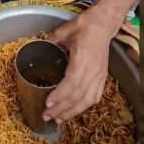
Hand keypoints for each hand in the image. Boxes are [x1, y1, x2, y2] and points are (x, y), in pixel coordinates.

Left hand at [42, 6, 118, 123]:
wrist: (103, 24)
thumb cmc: (85, 26)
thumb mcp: (65, 31)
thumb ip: (51, 40)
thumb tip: (39, 44)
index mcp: (82, 60)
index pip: (71, 83)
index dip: (60, 95)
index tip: (48, 103)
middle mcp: (92, 71)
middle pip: (77, 96)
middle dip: (61, 109)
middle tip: (47, 116)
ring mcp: (99, 75)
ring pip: (87, 100)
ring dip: (72, 112)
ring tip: (59, 119)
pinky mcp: (103, 77)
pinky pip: (96, 96)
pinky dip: (85, 106)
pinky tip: (75, 111)